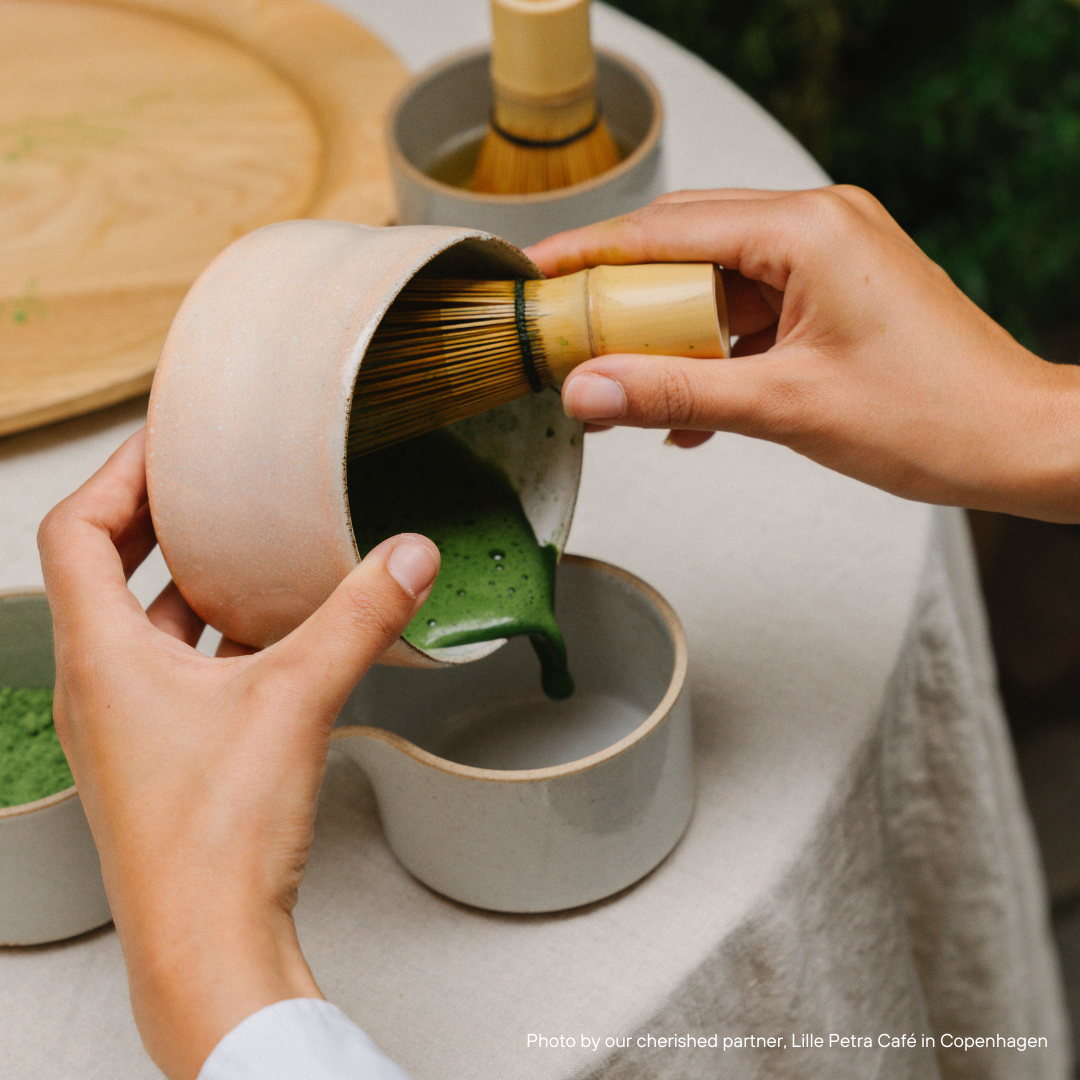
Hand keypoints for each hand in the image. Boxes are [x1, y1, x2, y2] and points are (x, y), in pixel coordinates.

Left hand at [37, 429, 439, 1079]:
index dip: (117, 474)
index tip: (164, 446)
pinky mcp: (157, 758)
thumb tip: (407, 558)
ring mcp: (122, 727)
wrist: (204, 944)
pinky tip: (270, 639)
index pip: (76, 530)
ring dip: (186, 584)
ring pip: (142, 627)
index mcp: (98, 656)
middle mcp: (96, 687)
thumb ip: (359, 620)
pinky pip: (174, 673)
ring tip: (244, 553)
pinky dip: (212, 640)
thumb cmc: (211, 839)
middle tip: (206, 487)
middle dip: (155, 521)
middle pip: (102, 571)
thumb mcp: (296, 700)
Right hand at [526, 187, 1079, 521]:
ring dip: (668, 336)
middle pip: (685, 247)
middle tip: (568, 336)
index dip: (589, 253)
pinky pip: (749, 314)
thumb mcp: (783, 406)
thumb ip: (674, 393)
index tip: (534, 274)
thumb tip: (590, 392)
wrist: (1016, 443)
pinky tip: (688, 410)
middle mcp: (818, 227)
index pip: (667, 228)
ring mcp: (828, 261)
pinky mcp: (833, 297)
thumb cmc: (936, 415)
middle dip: (622, 297)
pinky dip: (713, 355)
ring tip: (623, 386)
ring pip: (714, 284)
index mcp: (807, 230)